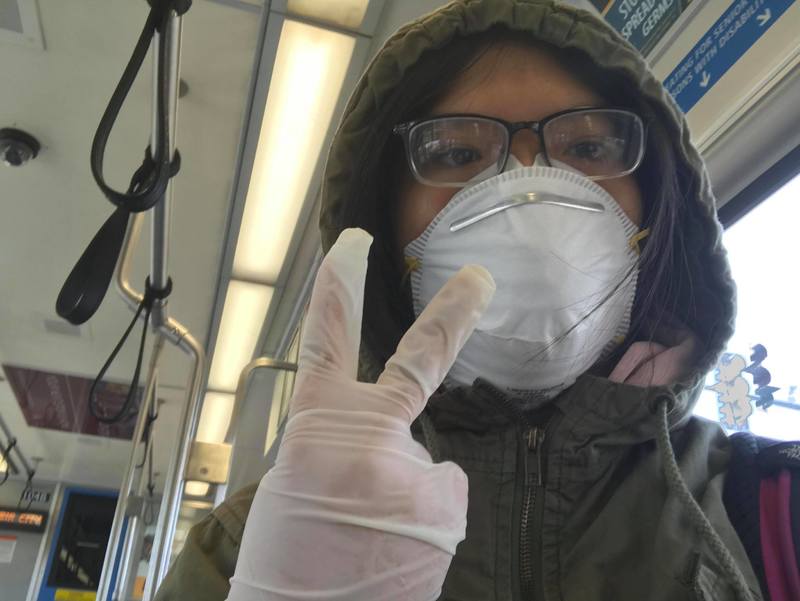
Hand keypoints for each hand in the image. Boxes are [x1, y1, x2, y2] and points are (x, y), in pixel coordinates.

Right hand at [227, 228, 494, 600]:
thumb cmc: (289, 566)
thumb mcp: (294, 489)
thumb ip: (340, 448)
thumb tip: (390, 445)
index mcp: (316, 428)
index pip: (327, 338)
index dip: (340, 286)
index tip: (355, 242)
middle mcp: (371, 437)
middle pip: (420, 361)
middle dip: (453, 312)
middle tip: (480, 280)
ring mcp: (415, 472)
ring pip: (424, 465)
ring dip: (403, 495)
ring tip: (366, 541)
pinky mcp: (448, 510)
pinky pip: (439, 501)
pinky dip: (420, 524)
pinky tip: (392, 554)